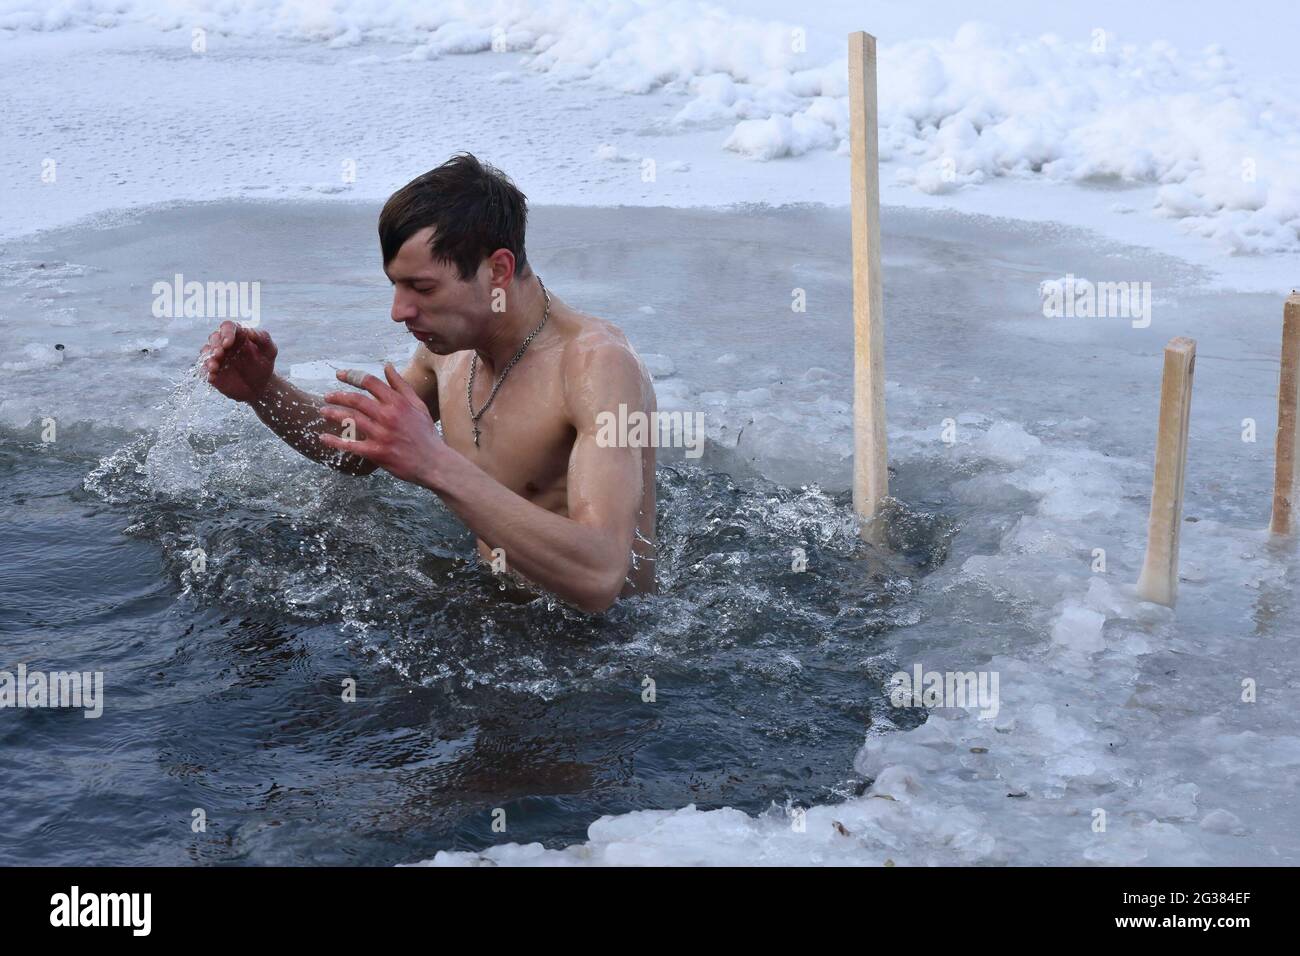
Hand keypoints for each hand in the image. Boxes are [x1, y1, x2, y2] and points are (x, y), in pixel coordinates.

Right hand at [200, 321, 275, 402]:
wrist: (261, 385)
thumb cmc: (264, 363)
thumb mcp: (270, 350)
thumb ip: (263, 338)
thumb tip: (250, 331)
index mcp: (237, 335)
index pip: (228, 327)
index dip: (226, 333)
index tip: (228, 343)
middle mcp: (224, 343)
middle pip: (214, 337)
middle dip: (215, 345)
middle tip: (220, 354)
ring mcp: (217, 357)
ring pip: (206, 352)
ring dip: (208, 358)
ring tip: (214, 367)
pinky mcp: (213, 370)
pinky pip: (204, 369)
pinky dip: (206, 372)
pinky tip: (212, 377)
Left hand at [318, 364, 445, 485]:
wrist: (434, 462)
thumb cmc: (425, 433)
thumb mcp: (418, 405)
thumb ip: (401, 385)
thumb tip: (387, 366)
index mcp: (398, 403)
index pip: (370, 383)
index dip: (352, 376)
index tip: (340, 375)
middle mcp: (389, 416)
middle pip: (356, 400)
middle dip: (338, 395)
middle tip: (327, 396)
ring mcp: (382, 435)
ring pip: (351, 419)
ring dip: (333, 414)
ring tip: (323, 411)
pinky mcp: (377, 452)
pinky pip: (351, 445)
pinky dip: (335, 441)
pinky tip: (323, 438)